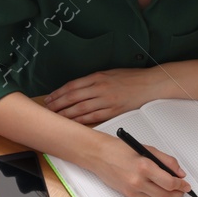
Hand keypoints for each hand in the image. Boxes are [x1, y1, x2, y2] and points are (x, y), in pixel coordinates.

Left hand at [45, 68, 166, 124]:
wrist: (149, 85)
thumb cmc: (131, 78)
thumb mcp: (109, 73)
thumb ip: (93, 81)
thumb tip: (77, 89)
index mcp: (98, 77)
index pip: (72, 86)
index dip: (58, 93)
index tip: (50, 98)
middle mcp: (100, 88)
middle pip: (73, 97)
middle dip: (58, 104)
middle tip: (48, 110)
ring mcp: (106, 100)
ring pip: (80, 109)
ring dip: (67, 114)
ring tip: (56, 118)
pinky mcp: (113, 111)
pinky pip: (93, 117)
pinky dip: (81, 120)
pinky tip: (73, 123)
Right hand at [91, 135, 191, 196]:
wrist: (99, 155)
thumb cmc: (119, 149)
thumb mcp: (147, 149)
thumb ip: (166, 161)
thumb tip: (179, 172)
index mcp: (145, 167)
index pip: (170, 182)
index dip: (181, 185)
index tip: (186, 184)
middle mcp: (138, 181)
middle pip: (165, 195)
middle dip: (177, 194)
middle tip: (183, 190)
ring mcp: (132, 190)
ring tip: (174, 192)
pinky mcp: (128, 195)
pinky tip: (160, 191)